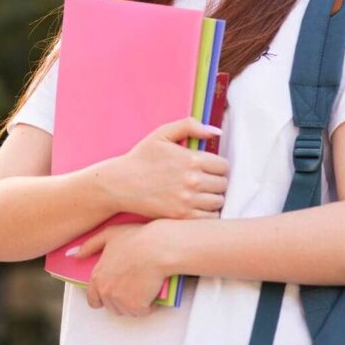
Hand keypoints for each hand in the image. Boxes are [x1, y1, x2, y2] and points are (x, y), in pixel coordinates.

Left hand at [70, 220, 177, 315]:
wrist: (159, 248)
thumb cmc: (137, 238)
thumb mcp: (109, 234)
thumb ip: (90, 245)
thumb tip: (75, 254)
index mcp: (97, 277)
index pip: (93, 299)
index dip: (102, 298)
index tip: (112, 294)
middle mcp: (106, 291)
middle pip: (111, 306)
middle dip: (121, 300)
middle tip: (133, 286)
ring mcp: (121, 300)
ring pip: (127, 311)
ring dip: (135, 304)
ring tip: (143, 287)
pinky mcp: (137, 306)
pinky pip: (142, 312)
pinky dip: (148, 305)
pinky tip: (152, 291)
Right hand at [86, 117, 228, 219]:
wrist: (120, 184)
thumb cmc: (141, 158)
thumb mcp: (162, 134)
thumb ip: (190, 126)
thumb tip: (217, 132)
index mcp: (191, 159)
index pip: (224, 166)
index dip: (217, 166)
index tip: (207, 168)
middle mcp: (192, 181)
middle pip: (223, 184)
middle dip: (215, 181)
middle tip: (203, 181)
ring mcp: (187, 200)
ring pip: (218, 201)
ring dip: (212, 197)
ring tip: (199, 193)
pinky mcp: (181, 216)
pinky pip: (209, 218)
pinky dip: (207, 213)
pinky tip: (196, 206)